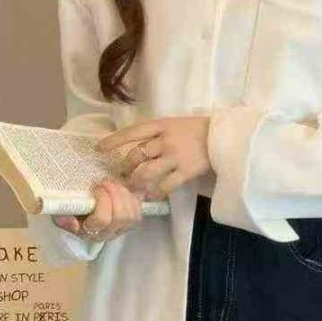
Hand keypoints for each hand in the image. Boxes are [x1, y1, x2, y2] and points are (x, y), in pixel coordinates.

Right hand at [52, 178, 143, 241]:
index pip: (102, 220)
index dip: (103, 201)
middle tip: (106, 182)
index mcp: (89, 232)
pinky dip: (133, 199)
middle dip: (115, 195)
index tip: (96, 188)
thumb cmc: (73, 209)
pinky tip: (123, 191)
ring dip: (124, 195)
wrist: (87, 210)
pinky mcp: (132, 223)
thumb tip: (70, 222)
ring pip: (132, 215)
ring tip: (114, 184)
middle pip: (120, 217)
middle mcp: (107, 234)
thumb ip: (62, 217)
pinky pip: (139, 212)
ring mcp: (122, 230)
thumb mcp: (62, 212)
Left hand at [95, 116, 211, 198]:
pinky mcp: (185, 172)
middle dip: (125, 168)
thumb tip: (135, 147)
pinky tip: (152, 196)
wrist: (222, 137)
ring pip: (146, 172)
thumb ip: (155, 134)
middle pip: (136, 156)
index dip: (114, 141)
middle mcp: (164, 140)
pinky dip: (156, 193)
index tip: (99, 149)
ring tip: (132, 187)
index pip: (132, 132)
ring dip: (136, 182)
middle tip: (121, 175)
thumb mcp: (172, 124)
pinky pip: (165, 186)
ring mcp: (175, 157)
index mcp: (160, 125)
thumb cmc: (195, 130)